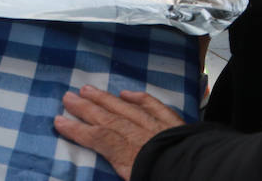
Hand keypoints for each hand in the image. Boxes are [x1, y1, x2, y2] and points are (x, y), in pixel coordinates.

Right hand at [54, 85, 184, 180]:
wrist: (204, 176)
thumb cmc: (164, 179)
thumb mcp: (136, 179)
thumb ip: (120, 168)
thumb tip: (104, 169)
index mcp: (128, 155)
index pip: (97, 138)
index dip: (76, 130)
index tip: (57, 120)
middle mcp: (138, 137)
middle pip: (108, 119)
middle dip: (85, 108)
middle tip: (67, 96)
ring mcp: (157, 128)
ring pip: (126, 109)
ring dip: (105, 99)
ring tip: (87, 89)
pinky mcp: (175, 125)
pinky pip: (155, 107)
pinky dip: (139, 98)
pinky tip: (126, 93)